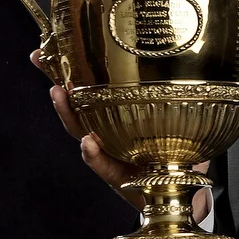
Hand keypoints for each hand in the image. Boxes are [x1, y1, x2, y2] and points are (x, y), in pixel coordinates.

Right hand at [33, 49, 206, 217]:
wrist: (184, 193)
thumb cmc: (179, 154)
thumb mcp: (183, 119)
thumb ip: (183, 96)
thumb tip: (197, 59)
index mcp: (118, 115)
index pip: (90, 88)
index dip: (69, 68)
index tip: (48, 46)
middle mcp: (108, 132)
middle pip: (77, 104)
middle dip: (59, 78)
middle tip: (42, 60)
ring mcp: (109, 154)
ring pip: (81, 131)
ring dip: (69, 113)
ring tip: (59, 94)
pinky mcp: (117, 178)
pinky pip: (103, 165)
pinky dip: (95, 155)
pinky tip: (88, 143)